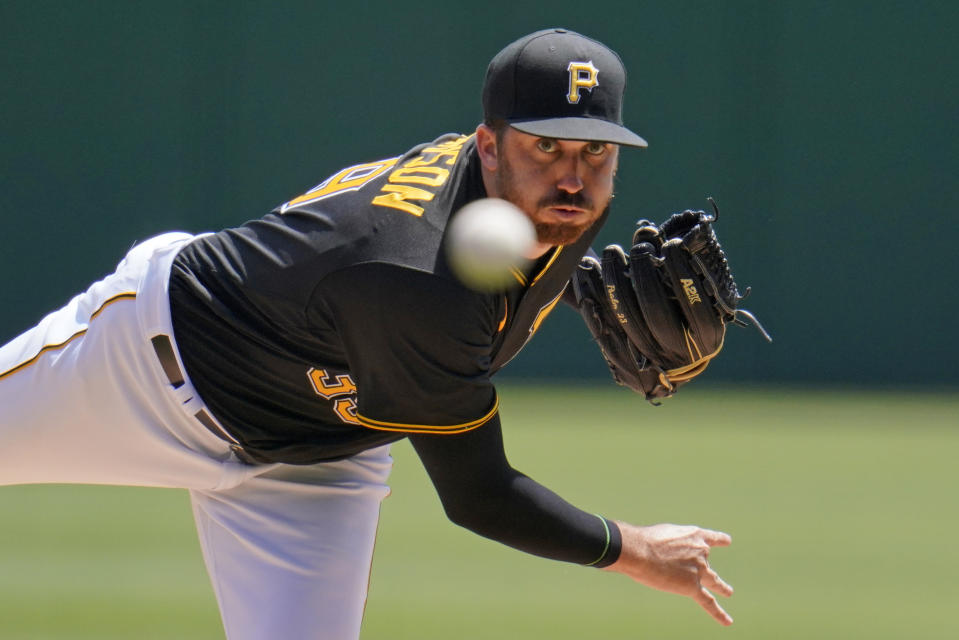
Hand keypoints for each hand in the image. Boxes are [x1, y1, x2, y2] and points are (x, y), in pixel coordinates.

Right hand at [605, 522, 734, 625]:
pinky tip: (727, 621)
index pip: (711, 538)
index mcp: (694, 535)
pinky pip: (708, 602)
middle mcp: (701, 552)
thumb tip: (665, 558)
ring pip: (713, 581)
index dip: (720, 540)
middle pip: (706, 562)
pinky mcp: (692, 587)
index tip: (727, 541)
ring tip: (728, 591)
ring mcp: (698, 570)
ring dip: (722, 587)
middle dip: (703, 567)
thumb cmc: (644, 539)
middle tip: (702, 570)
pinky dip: (718, 613)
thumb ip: (671, 545)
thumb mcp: (663, 534)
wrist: (640, 550)